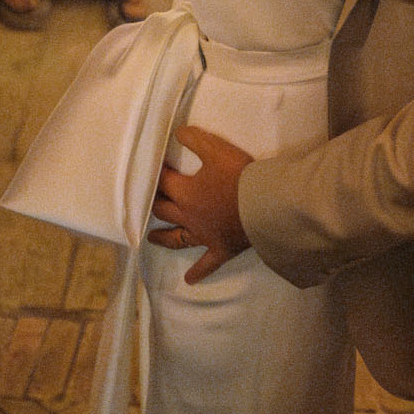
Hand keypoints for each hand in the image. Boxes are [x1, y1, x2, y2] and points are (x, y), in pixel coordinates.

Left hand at [151, 126, 251, 282]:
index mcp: (185, 192)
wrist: (262, 204)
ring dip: (163, 238)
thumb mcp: (215, 149)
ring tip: (151, 239)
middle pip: (164, 211)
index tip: (156, 168)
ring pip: (177, 239)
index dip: (159, 173)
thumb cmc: (238, 175)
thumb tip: (177, 133)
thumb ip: (194, 139)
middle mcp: (188, 216)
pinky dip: (197, 272)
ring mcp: (203, 236)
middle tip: (150, 199)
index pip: (164, 182)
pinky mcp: (220, 250)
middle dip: (155, 203)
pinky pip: (206, 264)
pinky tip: (189, 280)